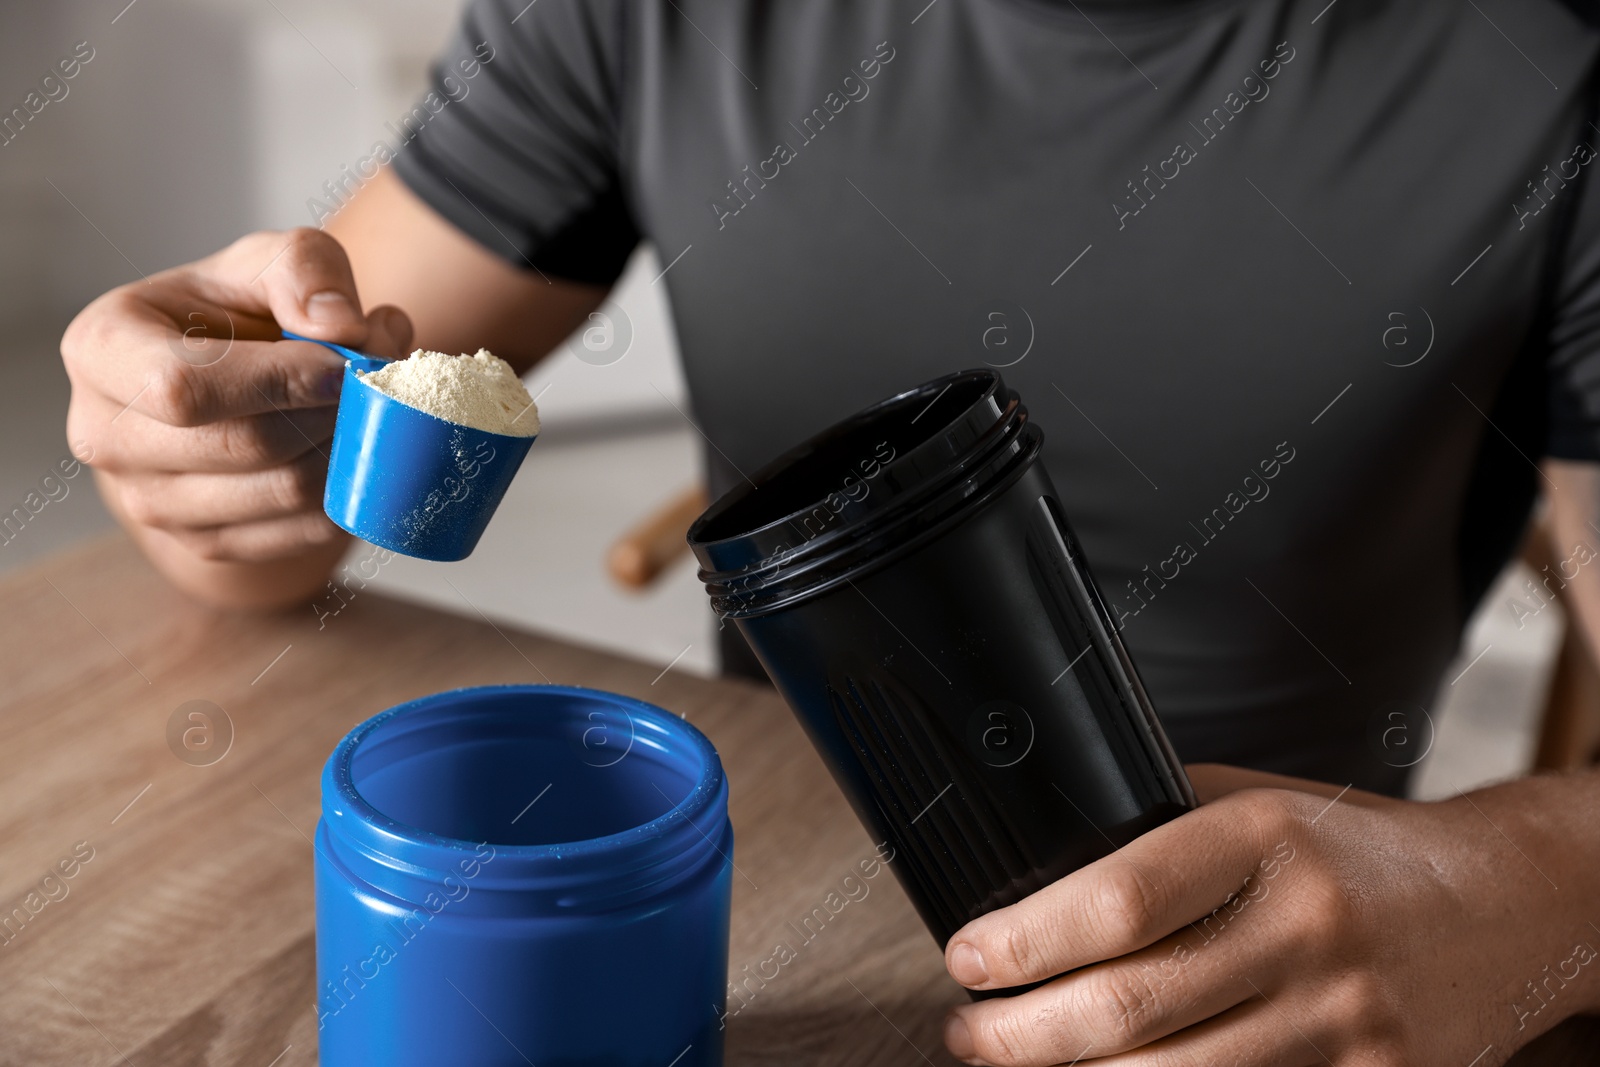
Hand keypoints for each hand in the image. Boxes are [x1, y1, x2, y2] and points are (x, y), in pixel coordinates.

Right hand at [62, 229, 411, 602]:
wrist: (226, 384)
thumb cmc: (235, 314)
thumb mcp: (266, 263)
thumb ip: (304, 270)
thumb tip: (340, 325)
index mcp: (103, 351)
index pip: (184, 387)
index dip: (279, 380)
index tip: (343, 364)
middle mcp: (108, 436)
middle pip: (246, 445)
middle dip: (330, 412)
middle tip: (374, 381)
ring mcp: (150, 503)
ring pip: (283, 492)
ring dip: (348, 449)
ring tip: (366, 406)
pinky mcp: (205, 544)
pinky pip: (303, 532)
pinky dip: (347, 490)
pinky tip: (353, 448)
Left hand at [940, 764, 1598, 1065]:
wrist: (1504, 906)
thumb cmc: (1354, 847)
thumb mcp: (1258, 803)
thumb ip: (1159, 825)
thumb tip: (1039, 868)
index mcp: (1266, 840)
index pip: (1121, 900)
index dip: (1026, 939)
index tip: (967, 956)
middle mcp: (1307, 928)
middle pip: (1132, 1006)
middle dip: (1021, 1034)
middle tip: (967, 1032)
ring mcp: (1346, 1017)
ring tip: (1018, 1060)